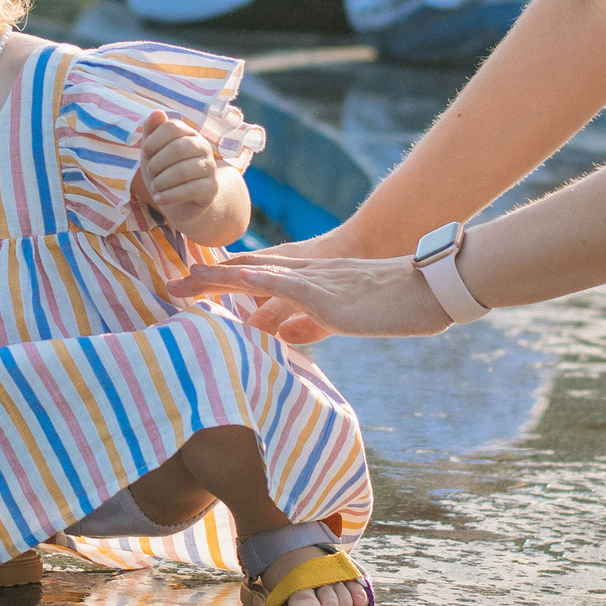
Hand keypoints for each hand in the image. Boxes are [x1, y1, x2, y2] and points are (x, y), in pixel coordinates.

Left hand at [137, 110, 221, 230]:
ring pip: (183, 171)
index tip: (146, 155)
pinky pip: (190, 190)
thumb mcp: (153, 152)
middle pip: (177, 149)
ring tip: (155, 188)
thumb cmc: (166, 171)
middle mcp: (203, 146)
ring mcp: (210, 167)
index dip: (153, 141)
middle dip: (156, 164)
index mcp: (188, 133)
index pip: (171, 127)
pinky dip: (169, 196)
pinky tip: (160, 199)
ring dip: (161, 182)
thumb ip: (152, 131)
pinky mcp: (211, 188)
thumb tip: (157, 112)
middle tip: (151, 173)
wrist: (185, 202)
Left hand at [166, 244, 451, 345]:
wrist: (433, 287)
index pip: (260, 278)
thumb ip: (310, 324)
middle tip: (172, 284)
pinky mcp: (328, 297)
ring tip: (185, 282)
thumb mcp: (347, 319)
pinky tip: (231, 282)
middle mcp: (310, 276)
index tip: (194, 285)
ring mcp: (317, 283)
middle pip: (249, 272)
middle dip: (209, 278)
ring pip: (257, 275)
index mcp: (314, 282)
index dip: (225, 280)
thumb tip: (278, 334)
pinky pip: (285, 286)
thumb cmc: (398, 305)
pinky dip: (255, 283)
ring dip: (219, 279)